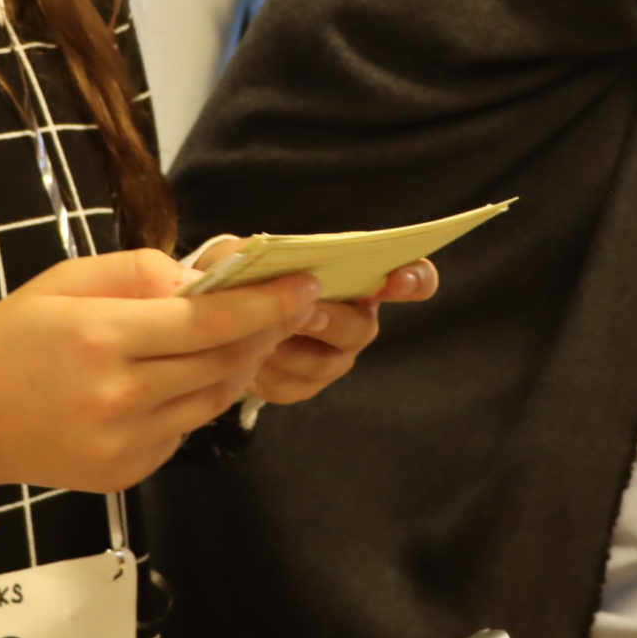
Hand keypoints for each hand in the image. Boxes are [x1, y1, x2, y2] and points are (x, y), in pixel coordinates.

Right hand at [0, 250, 322, 495]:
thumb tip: (204, 280)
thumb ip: (140, 272)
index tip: (305, 286)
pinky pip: (185, 429)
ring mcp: (125, 442)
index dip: (266, 303)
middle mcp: (118, 396)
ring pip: (213, 399)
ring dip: (240, 365)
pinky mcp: (128, 472)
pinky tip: (185, 376)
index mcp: (101, 338)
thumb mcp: (66, 281)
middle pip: (223, 362)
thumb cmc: (15, 339)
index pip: (209, 321)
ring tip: (247, 336)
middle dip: (265, 332)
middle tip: (289, 306)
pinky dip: (198, 399)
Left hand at [249, 260, 440, 405]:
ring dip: (292, 350)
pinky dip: (269, 374)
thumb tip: (275, 258)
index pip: (415, 278)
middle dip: (334, 321)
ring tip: (260, 337)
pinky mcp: (305, 385)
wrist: (221, 314)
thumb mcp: (252, 253)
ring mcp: (334, 355)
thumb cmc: (249, 275)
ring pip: (328, 364)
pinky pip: (295, 387)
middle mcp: (356, 318)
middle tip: (306, 313)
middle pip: (363, 329)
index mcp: (359, 276)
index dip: (415, 280)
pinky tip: (248, 359)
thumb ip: (267, 251)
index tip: (396, 281)